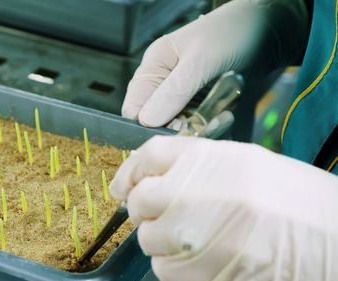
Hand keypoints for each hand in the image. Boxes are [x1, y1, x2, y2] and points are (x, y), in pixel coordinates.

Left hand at [110, 136, 337, 280]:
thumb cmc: (305, 205)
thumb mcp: (253, 166)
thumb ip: (203, 168)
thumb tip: (161, 178)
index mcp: (215, 158)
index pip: (150, 155)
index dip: (131, 171)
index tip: (124, 185)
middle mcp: (200, 191)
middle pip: (141, 199)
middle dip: (142, 210)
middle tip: (156, 217)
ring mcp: (199, 232)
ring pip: (148, 238)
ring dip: (161, 242)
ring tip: (191, 241)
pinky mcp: (205, 271)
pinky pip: (163, 269)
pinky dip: (173, 267)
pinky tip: (199, 261)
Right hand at [121, 0, 308, 126]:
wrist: (271, 28)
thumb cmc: (234, 34)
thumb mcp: (202, 61)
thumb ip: (173, 92)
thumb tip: (146, 121)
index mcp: (154, 65)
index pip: (134, 109)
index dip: (151, 124)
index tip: (178, 127)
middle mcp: (163, 81)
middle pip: (156, 122)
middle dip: (180, 128)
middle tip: (206, 124)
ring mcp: (182, 93)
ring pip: (178, 126)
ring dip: (200, 128)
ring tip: (223, 117)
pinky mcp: (200, 102)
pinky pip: (197, 124)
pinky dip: (212, 124)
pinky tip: (227, 114)